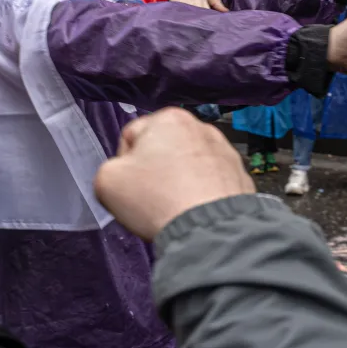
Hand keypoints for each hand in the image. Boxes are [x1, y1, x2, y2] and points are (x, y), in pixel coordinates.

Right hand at [94, 108, 255, 241]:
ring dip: (178, 183)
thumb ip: (109, 168)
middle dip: (154, 172)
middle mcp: (202, 128)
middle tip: (149, 198)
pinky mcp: (239, 174)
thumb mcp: (107, 180)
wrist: (210, 228)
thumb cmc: (160, 200)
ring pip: (188, 166)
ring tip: (173, 206)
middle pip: (163, 150)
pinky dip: (201, 194)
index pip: (132, 136)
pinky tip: (193, 210)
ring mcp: (225, 151)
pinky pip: (210, 182)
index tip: (128, 184)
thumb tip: (123, 173)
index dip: (123, 164)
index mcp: (170, 119)